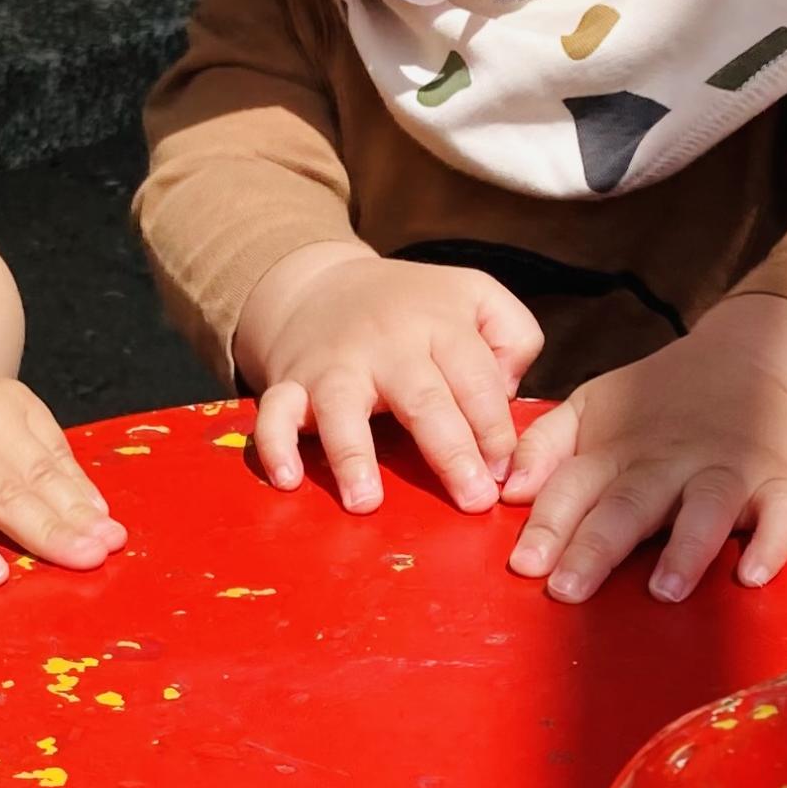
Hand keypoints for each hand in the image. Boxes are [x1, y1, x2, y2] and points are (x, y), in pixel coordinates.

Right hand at [235, 243, 538, 515]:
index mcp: (439, 323)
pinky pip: (273, 413)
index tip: (506, 474)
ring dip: (353, 456)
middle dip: (451, 452)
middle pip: (423, 399)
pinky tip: (287, 480)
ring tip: (367, 503)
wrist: (322, 284)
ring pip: (343, 409)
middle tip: (474, 500)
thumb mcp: (474, 295)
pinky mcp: (289, 383)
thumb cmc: (412, 307)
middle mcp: (387, 344)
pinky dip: (273, 445)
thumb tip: (508, 394)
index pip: (475, 379)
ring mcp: (334, 365)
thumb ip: (512, 334)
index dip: (495, 429)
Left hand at [501, 293, 786, 600]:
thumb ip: (545, 445)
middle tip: (568, 589)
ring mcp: (727, 469)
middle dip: (597, 546)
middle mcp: (669, 460)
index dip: (548, 523)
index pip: (574, 484)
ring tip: (663, 590)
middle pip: (629, 504)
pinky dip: (771, 544)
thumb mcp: (593, 406)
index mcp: (618, 448)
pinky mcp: (779, 480)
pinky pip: (782, 514)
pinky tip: (750, 576)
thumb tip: (508, 490)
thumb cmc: (660, 402)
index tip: (524, 564)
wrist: (757, 356)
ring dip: (686, 549)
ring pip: (706, 509)